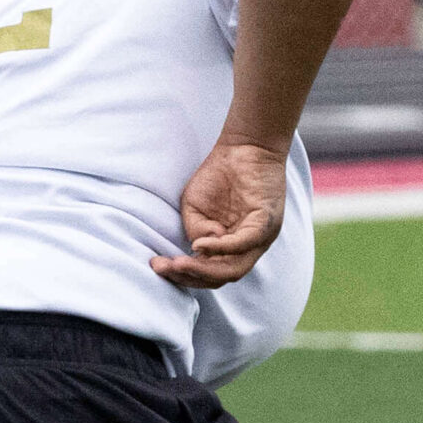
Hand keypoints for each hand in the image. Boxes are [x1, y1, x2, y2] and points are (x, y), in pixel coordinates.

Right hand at [151, 140, 287, 289]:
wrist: (245, 145)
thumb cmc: (220, 175)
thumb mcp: (196, 208)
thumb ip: (196, 230)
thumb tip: (201, 249)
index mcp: (231, 247)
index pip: (210, 273)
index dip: (183, 275)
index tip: (157, 266)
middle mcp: (248, 248)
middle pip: (221, 277)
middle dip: (190, 277)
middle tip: (165, 268)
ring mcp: (259, 238)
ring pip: (234, 268)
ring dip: (204, 270)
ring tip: (178, 264)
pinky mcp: (265, 222)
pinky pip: (244, 243)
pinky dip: (221, 248)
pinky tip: (199, 245)